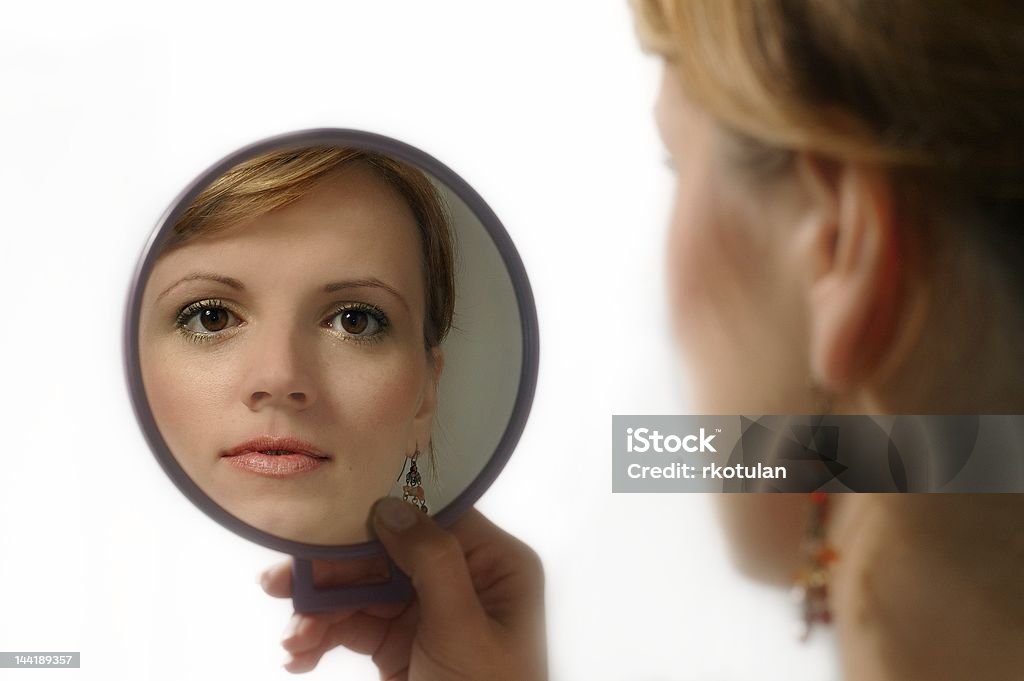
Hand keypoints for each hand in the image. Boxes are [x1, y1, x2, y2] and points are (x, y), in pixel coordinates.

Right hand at [259, 498, 546, 679]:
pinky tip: (299, 655)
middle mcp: (463, 579)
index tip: (325, 524)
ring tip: (292, 640)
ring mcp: (428, 612)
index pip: (430, 518)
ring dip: (319, 611)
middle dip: (332, 572)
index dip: (377, 516)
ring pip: (361, 590)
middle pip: (385, 553)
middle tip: (277, 585)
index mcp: (494, 563)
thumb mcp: (463, 629)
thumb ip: (432, 563)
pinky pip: (354, 626)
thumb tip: (390, 507)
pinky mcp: (401, 645)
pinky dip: (324, 636)